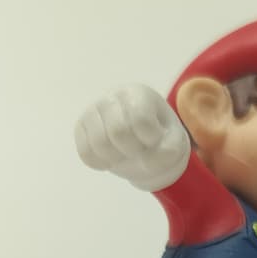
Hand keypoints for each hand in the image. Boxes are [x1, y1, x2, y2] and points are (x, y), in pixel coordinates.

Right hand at [74, 84, 190, 191]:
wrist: (143, 146)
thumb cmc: (160, 140)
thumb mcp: (176, 145)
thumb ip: (169, 152)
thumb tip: (146, 162)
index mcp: (138, 93)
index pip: (140, 120)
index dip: (150, 139)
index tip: (154, 138)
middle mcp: (112, 97)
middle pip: (118, 132)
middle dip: (132, 150)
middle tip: (138, 148)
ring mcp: (93, 111)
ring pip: (98, 144)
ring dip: (116, 158)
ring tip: (124, 153)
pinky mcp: (81, 128)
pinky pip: (85, 154)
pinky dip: (101, 163)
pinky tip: (111, 157)